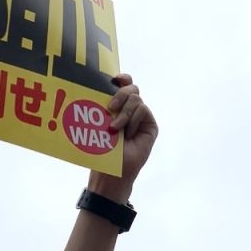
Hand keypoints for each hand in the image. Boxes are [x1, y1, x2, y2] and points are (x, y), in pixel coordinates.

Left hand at [87, 74, 157, 201]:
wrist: (112, 171)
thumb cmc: (102, 150)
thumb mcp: (99, 124)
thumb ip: (103, 106)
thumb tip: (100, 89)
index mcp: (118, 106)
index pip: (123, 85)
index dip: (122, 78)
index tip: (114, 79)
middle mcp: (131, 109)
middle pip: (131, 88)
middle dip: (120, 94)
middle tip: (110, 108)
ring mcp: (141, 117)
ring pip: (136, 99)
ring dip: (123, 114)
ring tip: (115, 129)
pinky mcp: (150, 125)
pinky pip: (142, 110)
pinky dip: (132, 121)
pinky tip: (127, 134)